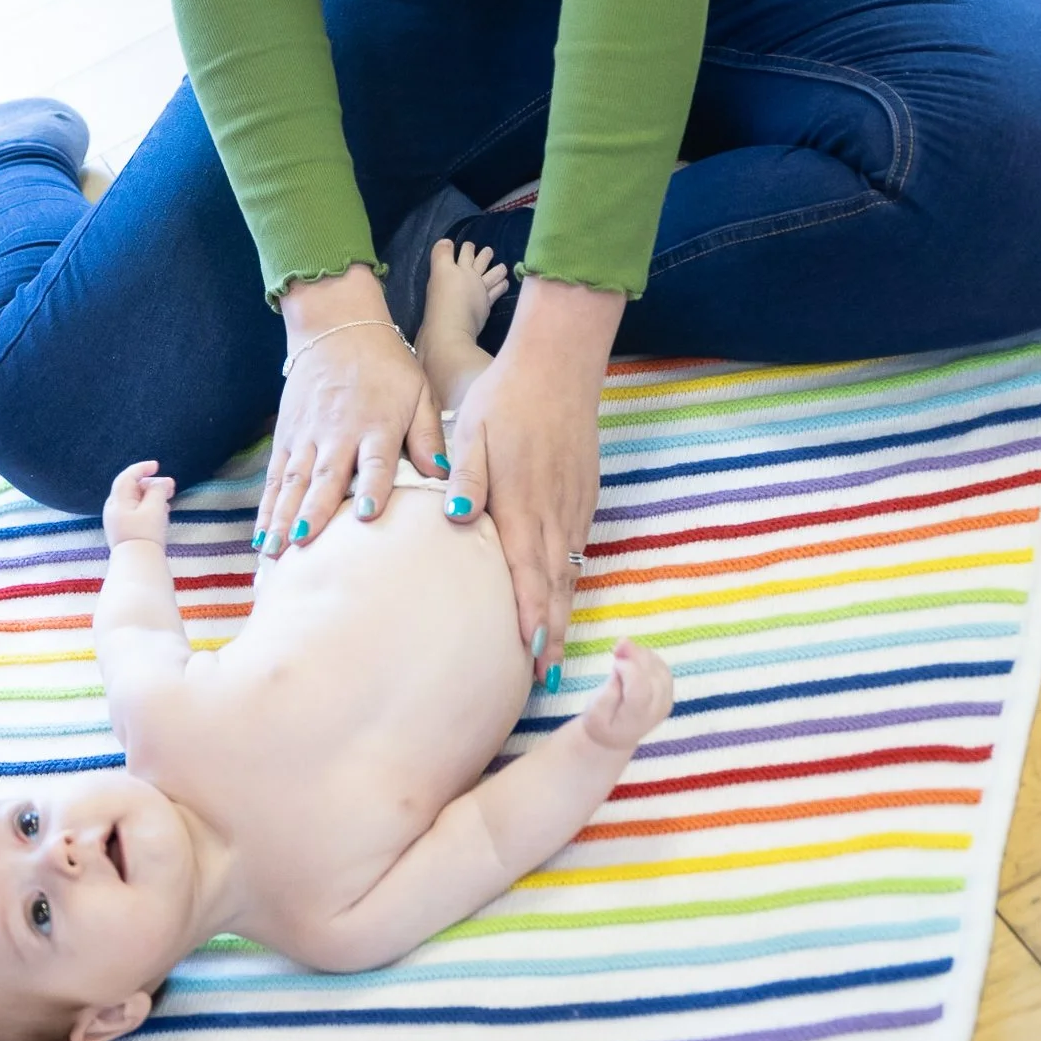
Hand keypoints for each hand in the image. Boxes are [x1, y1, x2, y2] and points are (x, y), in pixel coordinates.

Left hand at [103, 459, 174, 548]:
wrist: (138, 566)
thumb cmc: (146, 534)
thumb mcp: (155, 508)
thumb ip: (158, 490)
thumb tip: (161, 482)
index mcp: (118, 501)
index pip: (127, 477)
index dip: (142, 468)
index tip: (157, 466)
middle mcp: (114, 510)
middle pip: (132, 488)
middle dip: (152, 484)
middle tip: (171, 486)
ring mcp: (117, 522)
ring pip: (136, 501)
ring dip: (153, 496)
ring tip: (169, 499)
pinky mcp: (124, 532)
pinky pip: (136, 512)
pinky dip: (149, 507)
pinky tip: (162, 512)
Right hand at [256, 271, 445, 555]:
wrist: (338, 327)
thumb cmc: (385, 366)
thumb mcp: (418, 391)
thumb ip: (428, 435)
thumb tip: (444, 474)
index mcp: (376, 423)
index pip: (375, 459)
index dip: (372, 486)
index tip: (367, 513)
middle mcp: (338, 432)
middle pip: (326, 476)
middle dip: (314, 512)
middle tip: (304, 546)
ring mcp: (307, 435)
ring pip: (293, 481)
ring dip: (283, 518)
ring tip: (275, 551)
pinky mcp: (286, 436)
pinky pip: (274, 477)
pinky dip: (266, 507)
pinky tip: (261, 535)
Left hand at [442, 275, 621, 684]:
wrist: (559, 362)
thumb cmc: (505, 397)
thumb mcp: (472, 431)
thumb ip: (465, 477)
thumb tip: (457, 518)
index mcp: (522, 502)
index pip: (528, 574)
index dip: (532, 619)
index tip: (530, 661)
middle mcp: (553, 511)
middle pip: (555, 584)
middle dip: (551, 633)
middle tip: (547, 678)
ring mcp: (573, 502)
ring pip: (570, 568)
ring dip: (562, 610)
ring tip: (554, 651)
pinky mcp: (583, 491)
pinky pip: (577, 545)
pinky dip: (570, 576)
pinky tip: (563, 592)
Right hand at [581, 638, 673, 750]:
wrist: (616, 738)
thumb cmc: (602, 724)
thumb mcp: (595, 712)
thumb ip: (609, 689)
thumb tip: (621, 664)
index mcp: (637, 716)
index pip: (641, 687)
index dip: (628, 668)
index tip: (614, 662)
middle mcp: (656, 709)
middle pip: (652, 674)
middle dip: (635, 655)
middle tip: (616, 648)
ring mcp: (665, 701)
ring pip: (660, 667)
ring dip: (641, 654)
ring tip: (622, 652)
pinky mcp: (667, 692)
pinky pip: (662, 667)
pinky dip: (648, 656)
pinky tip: (632, 657)